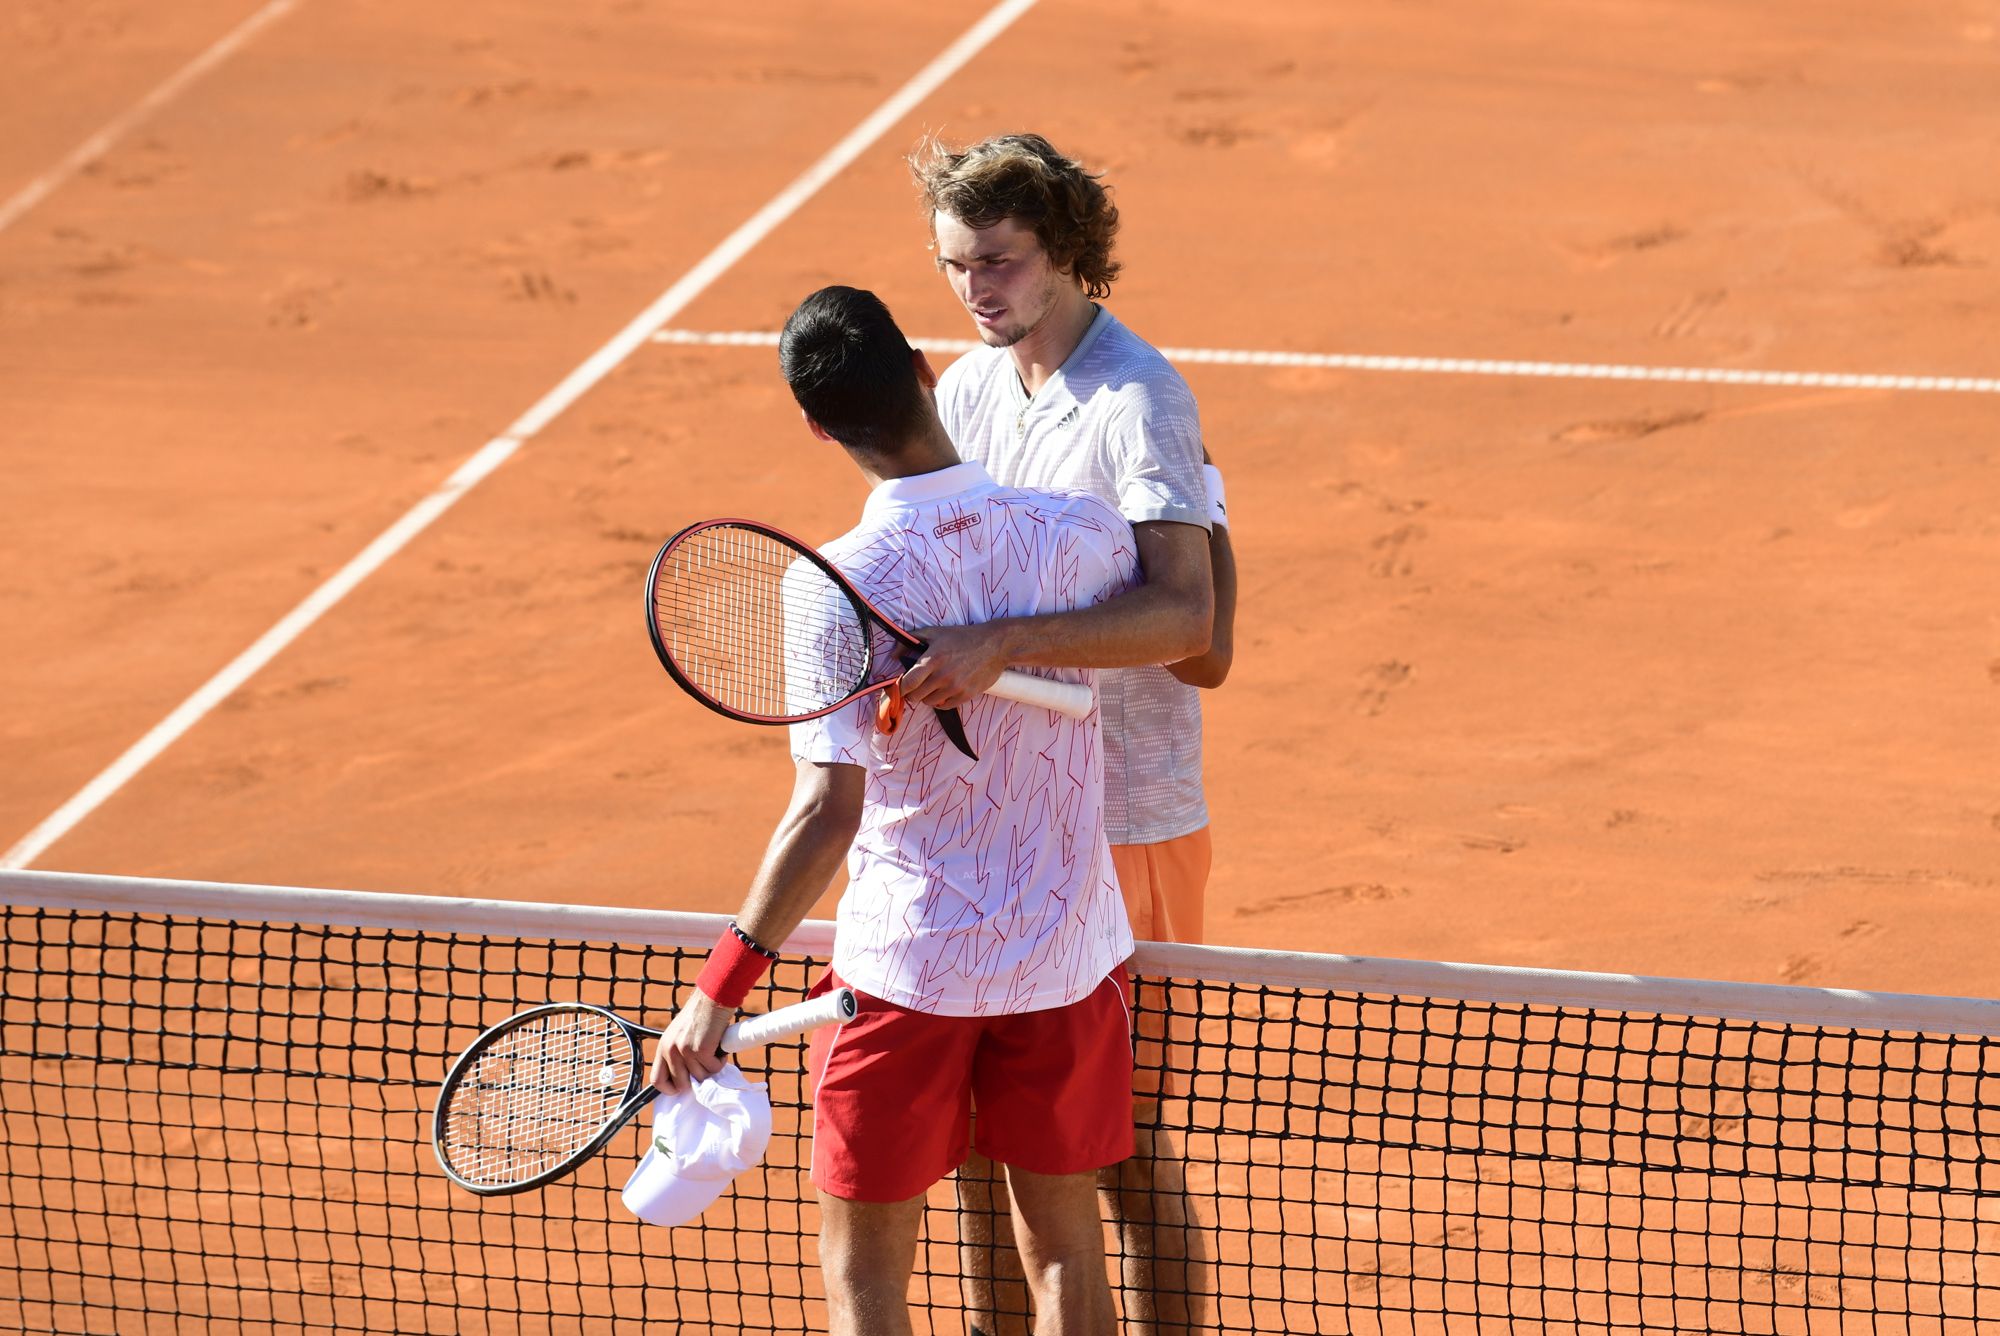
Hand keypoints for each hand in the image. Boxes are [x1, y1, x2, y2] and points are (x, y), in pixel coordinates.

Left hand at [648, 991, 732, 1095]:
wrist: (712, 998)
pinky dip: (720, 1061)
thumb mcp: (679, 1034)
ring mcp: (685, 1051)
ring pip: (701, 1077)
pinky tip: (719, 1047)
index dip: (669, 1089)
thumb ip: (678, 1054)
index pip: (657, 1080)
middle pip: (681, 1084)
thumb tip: (685, 1077)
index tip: (682, 1087)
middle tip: (705, 1066)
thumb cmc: (700, 1016)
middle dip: (696, 1079)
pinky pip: (713, 1068)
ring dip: (711, 1067)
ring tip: (713, 1051)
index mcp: (663, 1047)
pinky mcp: (701, 1050)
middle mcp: (670, 1051)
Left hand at [898, 623, 1012, 709]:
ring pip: (929, 702)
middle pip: (915, 696)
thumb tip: (892, 655)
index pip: (907, 683)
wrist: (995, 645)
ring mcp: (955, 687)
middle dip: (912, 692)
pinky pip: (944, 706)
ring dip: (927, 696)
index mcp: (933, 659)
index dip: (900, 687)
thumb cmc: (963, 637)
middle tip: (917, 684)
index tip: (900, 685)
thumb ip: (910, 640)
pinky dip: (940, 700)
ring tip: (933, 685)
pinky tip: (944, 690)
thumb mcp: (935, 632)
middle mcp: (943, 675)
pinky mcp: (966, 695)